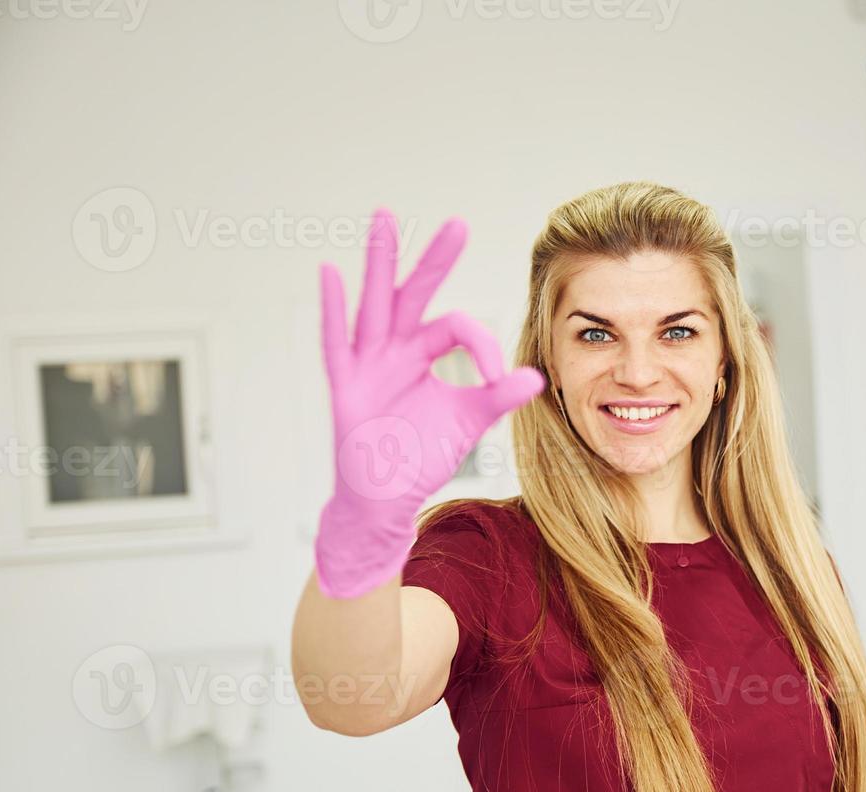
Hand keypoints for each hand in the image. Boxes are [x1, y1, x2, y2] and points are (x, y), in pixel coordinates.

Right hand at [312, 208, 544, 598]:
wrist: (386, 498)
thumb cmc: (420, 455)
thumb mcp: (467, 422)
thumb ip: (497, 396)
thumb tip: (536, 377)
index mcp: (422, 352)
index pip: (455, 327)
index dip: (483, 345)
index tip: (501, 378)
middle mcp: (393, 349)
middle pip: (414, 294)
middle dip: (434, 260)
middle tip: (457, 224)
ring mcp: (366, 364)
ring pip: (374, 305)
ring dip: (379, 263)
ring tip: (384, 219)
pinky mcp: (345, 387)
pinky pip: (335, 343)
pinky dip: (332, 310)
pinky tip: (330, 274)